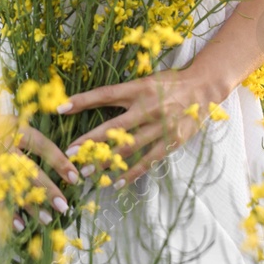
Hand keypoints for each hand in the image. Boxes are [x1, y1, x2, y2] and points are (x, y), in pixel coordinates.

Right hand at [0, 123, 79, 233]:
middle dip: (48, 190)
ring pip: (14, 186)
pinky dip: (7, 211)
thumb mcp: (10, 119)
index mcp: (18, 129)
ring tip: (46, 220)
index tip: (75, 177)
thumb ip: (30, 132)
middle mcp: (6, 145)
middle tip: (64, 207)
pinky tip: (20, 225)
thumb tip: (62, 125)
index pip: (44, 146)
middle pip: (32, 171)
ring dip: (31, 205)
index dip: (60, 161)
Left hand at [60, 68, 218, 188]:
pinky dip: (132, 172)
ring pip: (129, 147)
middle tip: (70, 153)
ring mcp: (160, 126)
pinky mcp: (171, 141)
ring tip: (88, 170)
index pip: (105, 94)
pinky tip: (116, 181)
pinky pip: (148, 160)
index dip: (82, 101)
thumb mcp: (145, 81)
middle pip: (114, 127)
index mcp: (138, 88)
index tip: (60, 109)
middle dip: (90, 141)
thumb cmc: (169, 84)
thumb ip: (124, 93)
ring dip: (107, 160)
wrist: (203, 88)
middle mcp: (148, 107)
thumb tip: (93, 103)